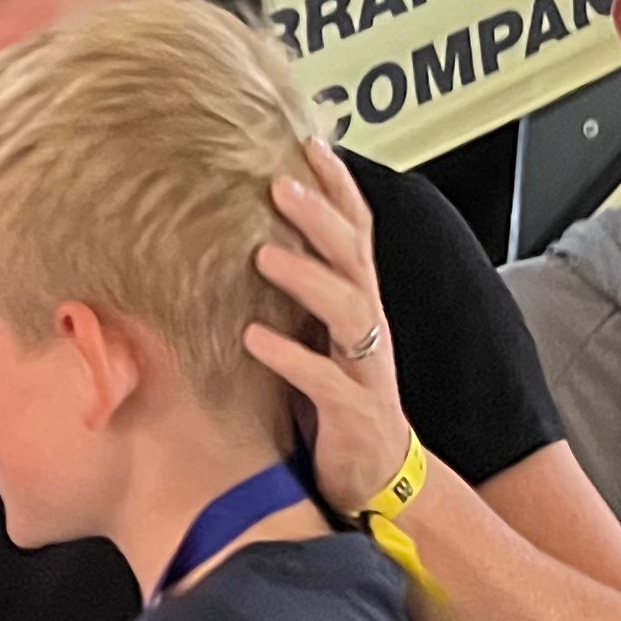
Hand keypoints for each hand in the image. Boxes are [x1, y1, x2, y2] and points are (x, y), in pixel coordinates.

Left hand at [242, 140, 417, 515]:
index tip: (307, 140)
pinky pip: (325, 380)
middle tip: (277, 183)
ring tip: (262, 253)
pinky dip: (290, 357)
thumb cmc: (334, 403)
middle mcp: (368, 328)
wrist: (375, 479)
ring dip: (306, 277)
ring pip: (348, 310)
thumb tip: (245, 240)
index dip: (337, 186)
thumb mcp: (317, 339)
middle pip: (355, 257)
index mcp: (358, 305)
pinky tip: (253, 339)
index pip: (356, 231)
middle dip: (320, 216)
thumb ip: (296, 295)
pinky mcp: (355, 413)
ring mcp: (367, 369)